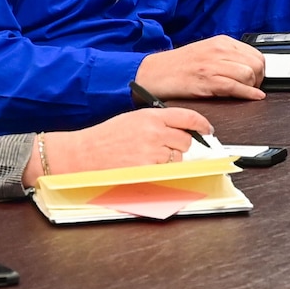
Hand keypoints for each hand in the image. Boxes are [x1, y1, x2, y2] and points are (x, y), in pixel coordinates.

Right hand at [33, 106, 215, 180]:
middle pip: (186, 140)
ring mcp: (152, 153)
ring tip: (146, 158)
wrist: (83, 154)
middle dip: (180, 145)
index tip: (207, 130)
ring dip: (168, 160)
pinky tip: (142, 167)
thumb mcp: (131, 120)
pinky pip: (166, 172)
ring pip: (177, 158)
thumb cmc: (103, 138)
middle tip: (165, 148)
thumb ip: (155, 122)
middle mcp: (154, 132)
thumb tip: (178, 128)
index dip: (202, 124)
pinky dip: (159, 172)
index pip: (187, 117)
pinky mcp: (148, 170)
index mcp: (150, 116)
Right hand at [135, 36, 265, 100]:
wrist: (155, 72)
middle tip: (253, 87)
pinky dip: (248, 94)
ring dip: (252, 87)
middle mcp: (219, 50)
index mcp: (221, 42)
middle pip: (256, 64)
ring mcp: (212, 64)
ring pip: (248, 74)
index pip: (255, 54)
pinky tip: (253, 97)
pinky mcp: (207, 80)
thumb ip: (227, 57)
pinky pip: (235, 86)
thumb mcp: (206, 53)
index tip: (257, 78)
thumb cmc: (178, 66)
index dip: (260, 69)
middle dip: (259, 78)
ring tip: (246, 92)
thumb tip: (249, 68)